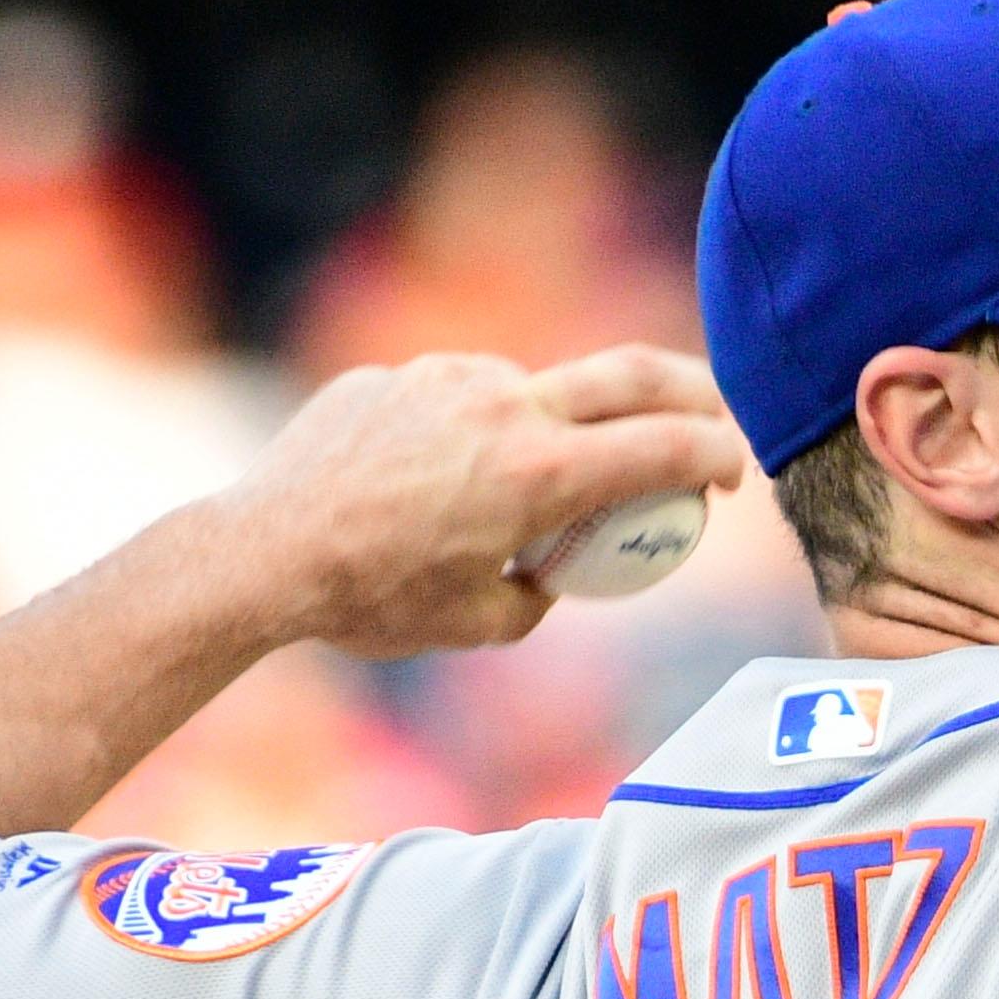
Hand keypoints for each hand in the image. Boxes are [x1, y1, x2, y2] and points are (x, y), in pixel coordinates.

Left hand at [221, 346, 748, 660]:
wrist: (266, 552)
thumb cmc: (375, 601)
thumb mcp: (484, 624)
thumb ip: (543, 591)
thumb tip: (555, 570)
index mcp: (542, 474)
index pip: (667, 446)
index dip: (719, 455)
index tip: (733, 474)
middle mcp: (508, 409)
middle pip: (633, 374)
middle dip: (693, 391)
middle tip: (713, 415)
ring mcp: (451, 380)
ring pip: (535, 391)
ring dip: (552, 429)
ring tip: (510, 491)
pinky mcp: (400, 375)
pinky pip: (462, 397)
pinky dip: (474, 433)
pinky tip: (430, 483)